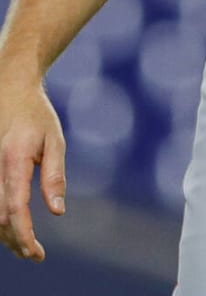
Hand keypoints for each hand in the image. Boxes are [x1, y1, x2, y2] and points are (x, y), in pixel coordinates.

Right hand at [0, 81, 65, 261]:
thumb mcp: (55, 140)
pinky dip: (0, 222)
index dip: (24, 235)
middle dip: (16, 242)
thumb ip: (54, 175)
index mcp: (13, 162)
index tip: (37, 253)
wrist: (9, 93)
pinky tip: (14, 229)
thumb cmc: (36, 116)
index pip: (15, 209)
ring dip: (6, 236)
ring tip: (27, 246)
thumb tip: (57, 212)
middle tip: (36, 255)